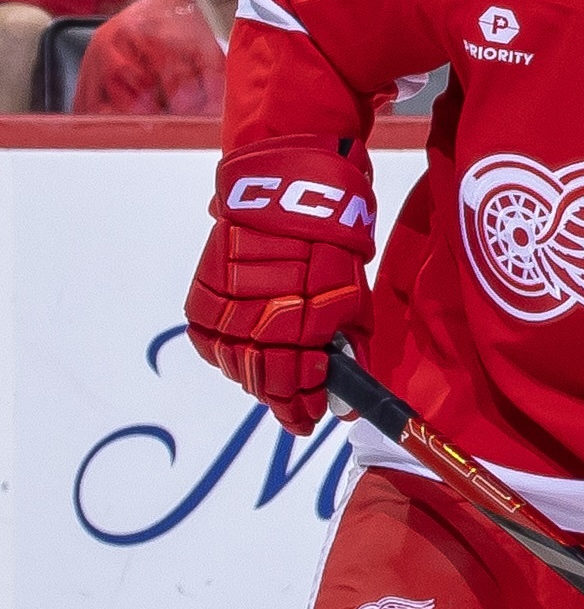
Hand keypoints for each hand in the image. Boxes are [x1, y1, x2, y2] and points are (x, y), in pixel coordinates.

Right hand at [184, 137, 377, 432]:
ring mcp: (226, 303)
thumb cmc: (333, 243)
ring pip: (231, 363)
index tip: (311, 419)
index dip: (303, 409)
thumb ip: (347, 349)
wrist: (290, 188)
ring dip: (253, 377)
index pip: (295, 385)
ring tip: (272, 380)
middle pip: (260, 380)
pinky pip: (205, 336)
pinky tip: (240, 353)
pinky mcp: (204, 287)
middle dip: (281, 399)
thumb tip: (343, 401)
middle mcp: (257, 316)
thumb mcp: (354, 298)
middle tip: (295, 407)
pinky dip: (222, 351)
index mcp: (301, 322)